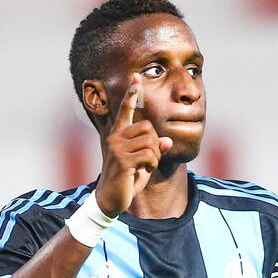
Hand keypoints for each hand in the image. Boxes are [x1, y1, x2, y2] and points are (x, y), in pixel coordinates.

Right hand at [95, 72, 173, 217]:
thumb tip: (167, 142)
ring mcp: (117, 148)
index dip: (132, 94)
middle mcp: (115, 138)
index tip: (136, 77)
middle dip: (155, 144)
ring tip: (145, 166)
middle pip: (148, 128)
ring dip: (154, 156)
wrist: (110, 200)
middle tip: (149, 160)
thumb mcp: (143, 164)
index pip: (125, 110)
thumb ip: (154, 151)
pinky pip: (149, 155)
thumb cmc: (126, 181)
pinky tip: (143, 171)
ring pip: (150, 141)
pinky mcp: (122, 161)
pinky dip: (152, 164)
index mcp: (118, 135)